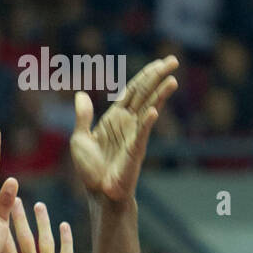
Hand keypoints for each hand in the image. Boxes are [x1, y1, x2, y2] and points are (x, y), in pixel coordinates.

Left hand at [70, 55, 177, 201]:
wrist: (98, 192)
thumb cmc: (90, 169)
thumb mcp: (79, 138)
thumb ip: (82, 117)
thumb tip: (80, 94)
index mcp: (114, 118)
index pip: (131, 91)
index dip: (144, 76)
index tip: (158, 63)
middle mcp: (127, 123)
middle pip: (144, 94)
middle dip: (156, 77)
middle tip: (173, 60)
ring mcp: (134, 135)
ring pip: (148, 109)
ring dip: (159, 94)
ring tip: (172, 79)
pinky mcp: (135, 150)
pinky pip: (141, 134)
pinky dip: (147, 122)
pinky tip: (154, 111)